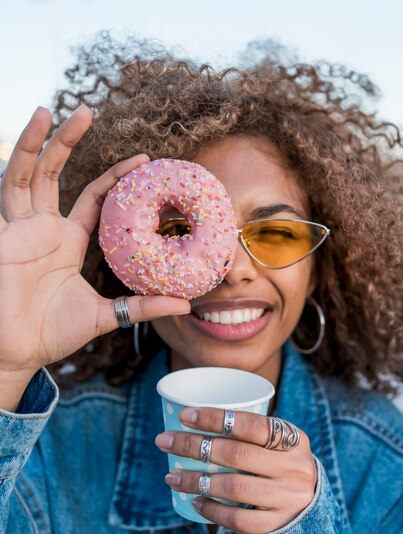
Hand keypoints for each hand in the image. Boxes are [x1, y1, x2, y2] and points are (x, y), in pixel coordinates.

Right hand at [0, 106, 189, 379]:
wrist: (17, 355)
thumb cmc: (53, 335)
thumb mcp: (107, 316)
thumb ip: (144, 307)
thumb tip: (187, 304)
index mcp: (68, 242)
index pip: (93, 198)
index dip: (114, 178)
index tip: (143, 160)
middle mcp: (43, 230)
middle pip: (54, 174)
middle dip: (66, 142)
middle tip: (87, 112)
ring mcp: (19, 231)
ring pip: (25, 176)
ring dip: (35, 144)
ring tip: (48, 112)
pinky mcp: (2, 239)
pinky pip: (4, 200)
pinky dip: (11, 171)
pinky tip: (17, 149)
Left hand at [156, 408, 316, 533]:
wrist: (313, 505)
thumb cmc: (282, 464)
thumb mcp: (279, 443)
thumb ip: (250, 432)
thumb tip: (192, 418)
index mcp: (294, 439)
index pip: (251, 424)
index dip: (215, 418)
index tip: (183, 416)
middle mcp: (294, 468)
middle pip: (236, 455)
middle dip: (194, 446)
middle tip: (164, 441)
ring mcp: (287, 498)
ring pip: (234, 487)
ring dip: (196, 480)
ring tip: (171, 476)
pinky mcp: (278, 524)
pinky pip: (239, 519)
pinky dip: (213, 510)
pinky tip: (194, 502)